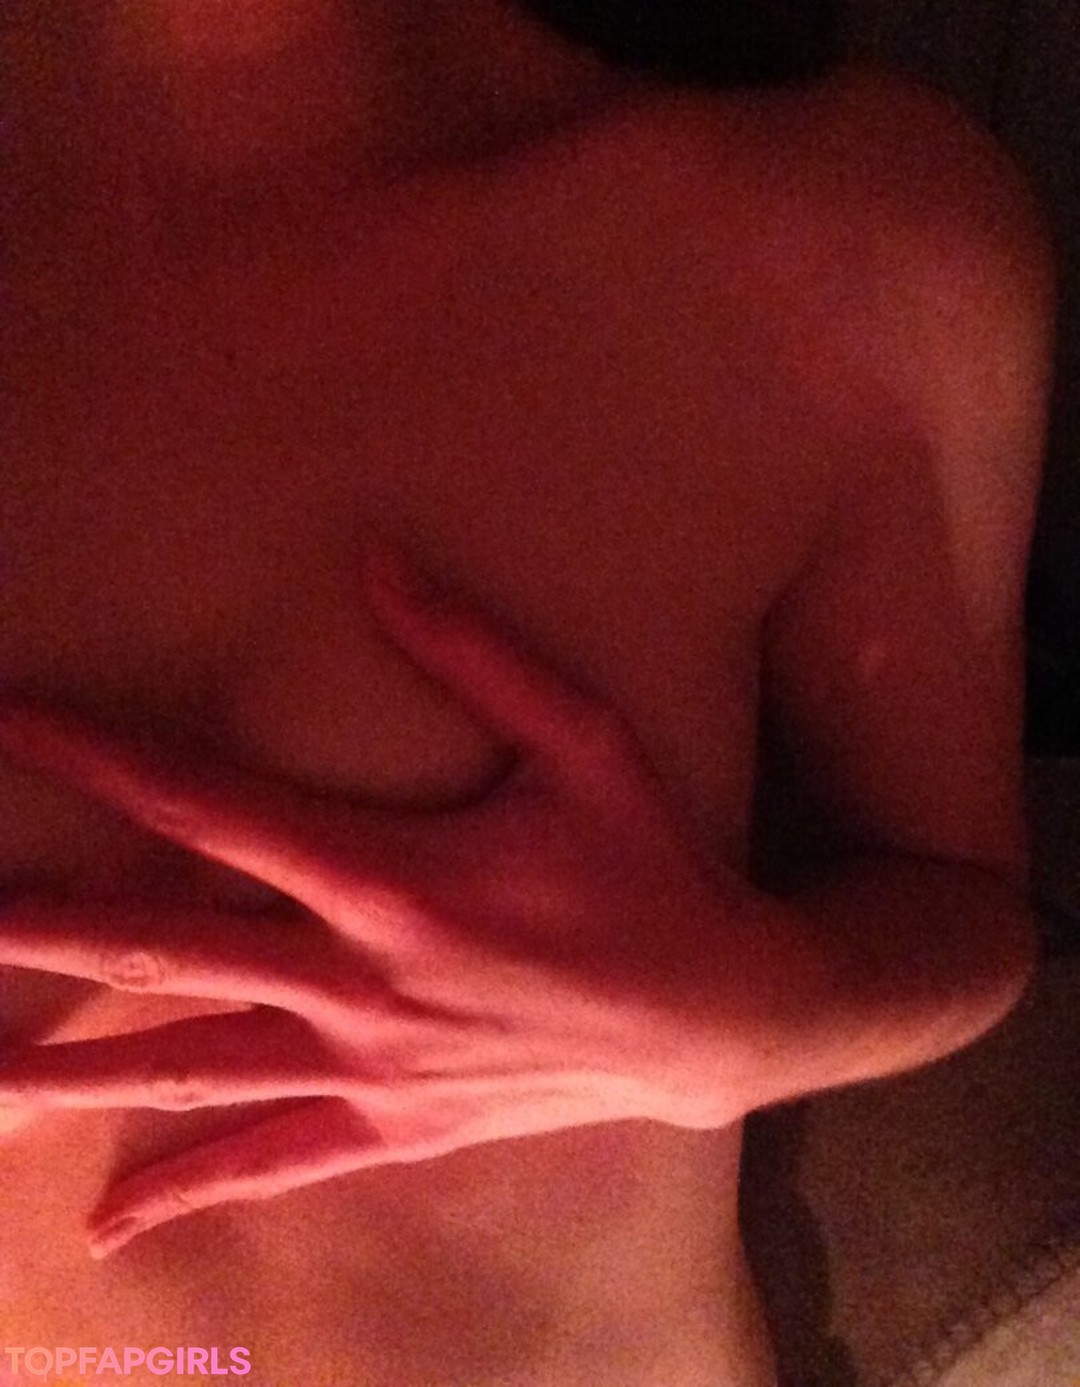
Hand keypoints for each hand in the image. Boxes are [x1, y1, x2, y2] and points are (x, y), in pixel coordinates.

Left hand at [0, 540, 764, 1258]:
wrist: (717, 1017)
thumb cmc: (651, 867)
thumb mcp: (586, 740)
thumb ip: (477, 652)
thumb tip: (374, 562)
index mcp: (391, 874)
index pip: (209, 804)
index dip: (97, 756)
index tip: (7, 722)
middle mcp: (357, 978)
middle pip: (163, 946)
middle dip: (36, 925)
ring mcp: (368, 1066)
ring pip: (188, 1067)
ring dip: (68, 1066)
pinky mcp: (395, 1127)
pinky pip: (272, 1163)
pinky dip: (183, 1191)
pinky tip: (103, 1222)